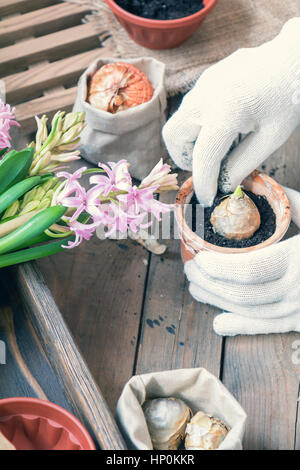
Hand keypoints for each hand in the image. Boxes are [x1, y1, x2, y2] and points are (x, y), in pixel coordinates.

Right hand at [163, 18, 299, 205]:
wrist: (293, 56)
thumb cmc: (289, 96)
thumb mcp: (271, 138)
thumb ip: (243, 164)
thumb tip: (223, 185)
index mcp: (227, 111)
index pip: (203, 157)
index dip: (203, 183)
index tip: (206, 199)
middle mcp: (207, 95)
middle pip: (174, 136)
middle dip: (185, 158)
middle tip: (207, 168)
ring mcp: (203, 84)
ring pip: (179, 121)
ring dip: (190, 141)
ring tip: (219, 148)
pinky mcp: (206, 79)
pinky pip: (191, 108)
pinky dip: (199, 125)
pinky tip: (224, 127)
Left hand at [184, 187, 299, 335]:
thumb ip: (291, 202)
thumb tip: (251, 187)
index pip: (249, 270)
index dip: (218, 268)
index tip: (197, 257)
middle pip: (244, 293)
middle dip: (209, 284)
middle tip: (189, 271)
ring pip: (251, 312)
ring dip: (218, 302)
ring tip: (196, 290)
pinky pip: (269, 328)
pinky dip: (242, 327)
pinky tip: (219, 323)